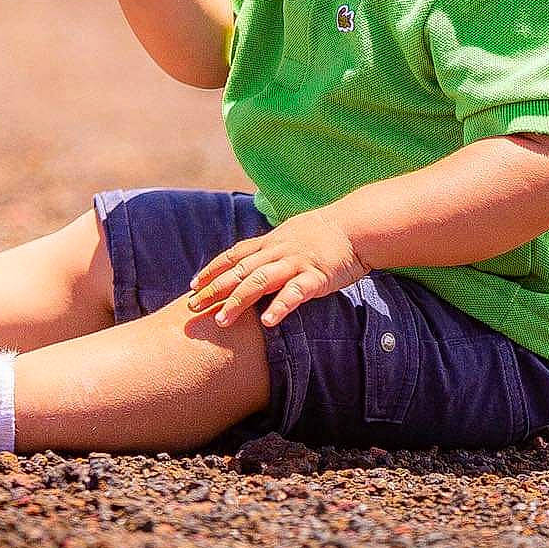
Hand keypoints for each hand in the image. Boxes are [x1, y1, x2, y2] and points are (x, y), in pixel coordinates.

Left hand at [185, 208, 369, 329]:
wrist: (356, 225)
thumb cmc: (324, 232)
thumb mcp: (291, 234)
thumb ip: (271, 248)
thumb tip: (251, 260)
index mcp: (271, 242)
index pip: (234, 255)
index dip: (211, 269)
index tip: (192, 284)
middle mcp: (278, 251)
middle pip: (239, 271)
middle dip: (214, 289)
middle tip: (192, 307)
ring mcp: (296, 263)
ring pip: (260, 281)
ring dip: (238, 300)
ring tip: (220, 321)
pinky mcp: (316, 276)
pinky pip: (295, 292)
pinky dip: (279, 306)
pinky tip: (266, 322)